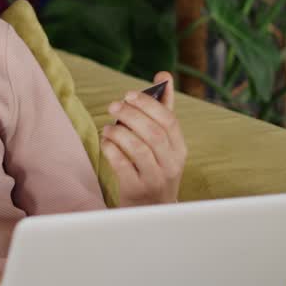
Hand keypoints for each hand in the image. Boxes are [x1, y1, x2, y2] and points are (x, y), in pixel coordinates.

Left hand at [102, 72, 186, 206]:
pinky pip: (122, 165)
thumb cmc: (155, 167)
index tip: (129, 94)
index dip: (149, 104)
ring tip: (107, 127)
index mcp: (179, 149)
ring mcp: (154, 179)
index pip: (169, 121)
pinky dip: (111, 150)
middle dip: (131, 114)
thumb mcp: (164, 143)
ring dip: (119, 132)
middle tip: (113, 106)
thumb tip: (164, 75)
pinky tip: (105, 143)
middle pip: (153, 133)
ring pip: (138, 149)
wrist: (152, 210)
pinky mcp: (136, 190)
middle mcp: (171, 164)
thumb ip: (163, 109)